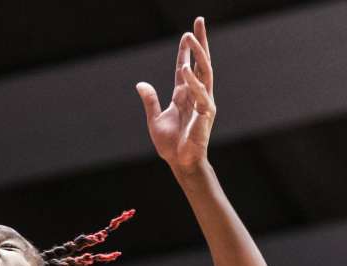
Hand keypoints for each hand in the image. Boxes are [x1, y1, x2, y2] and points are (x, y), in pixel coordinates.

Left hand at [136, 17, 215, 173]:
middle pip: (201, 62)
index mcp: (184, 94)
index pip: (185, 66)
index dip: (186, 50)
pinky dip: (193, 81)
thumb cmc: (170, 145)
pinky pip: (201, 94)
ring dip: (197, 54)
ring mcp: (204, 102)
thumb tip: (140, 84)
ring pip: (204, 72)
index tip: (186, 33)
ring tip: (189, 37)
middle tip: (199, 21)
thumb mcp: (154, 119)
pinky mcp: (206, 114)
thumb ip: (150, 101)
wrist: (179, 163)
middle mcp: (196, 94)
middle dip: (200, 42)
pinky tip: (185, 69)